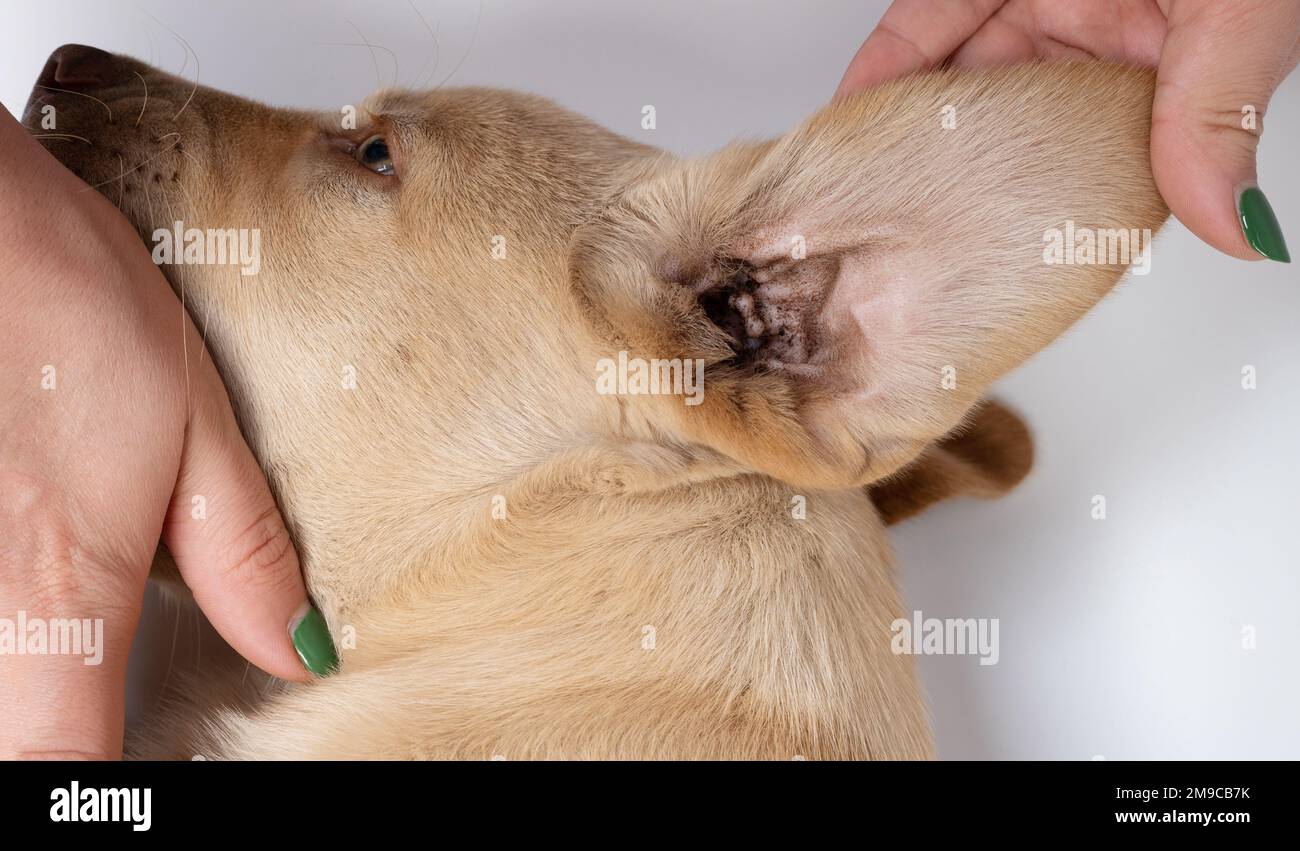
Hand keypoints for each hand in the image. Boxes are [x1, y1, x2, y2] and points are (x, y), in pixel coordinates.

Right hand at [0, 108, 335, 759]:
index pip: (65, 778)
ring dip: (33, 672)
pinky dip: (9, 628)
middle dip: (66, 730)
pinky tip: (35, 547)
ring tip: (81, 616)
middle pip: (13, 734)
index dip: (109, 800)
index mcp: (56, 602)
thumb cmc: (57, 302)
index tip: (158, 769)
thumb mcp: (192, 430)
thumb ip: (240, 555)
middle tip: (116, 682)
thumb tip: (297, 647)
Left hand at [836, 0, 1298, 261]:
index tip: (1005, 278)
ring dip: (914, 144)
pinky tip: (851, 125)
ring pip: (965, 90)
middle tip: (911, 256)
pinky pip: (923, 29)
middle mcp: (1106, 43)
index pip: (1113, 171)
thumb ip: (1219, 111)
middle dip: (969, 193)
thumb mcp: (1239, 9)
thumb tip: (1240, 228)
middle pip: (1024, 139)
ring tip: (870, 205)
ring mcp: (1044, 3)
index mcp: (1178, 69)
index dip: (1061, 224)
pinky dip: (884, 75)